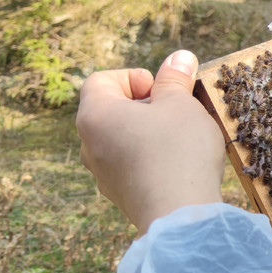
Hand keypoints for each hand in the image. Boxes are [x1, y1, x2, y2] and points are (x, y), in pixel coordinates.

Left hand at [77, 50, 224, 233]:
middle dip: (146, 105)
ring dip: (150, 131)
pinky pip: (131, 164)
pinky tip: (180, 163)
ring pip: (123, 138)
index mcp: (95, 115)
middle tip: (178, 110)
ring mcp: (102, 173)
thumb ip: (175, 79)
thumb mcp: (181, 104)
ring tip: (182, 137)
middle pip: (112, 109)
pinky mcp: (120, 194)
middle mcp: (89, 144)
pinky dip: (151, 157)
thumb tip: (179, 57)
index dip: (133, 77)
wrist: (179, 215)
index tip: (162, 90)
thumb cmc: (178, 151)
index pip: (101, 80)